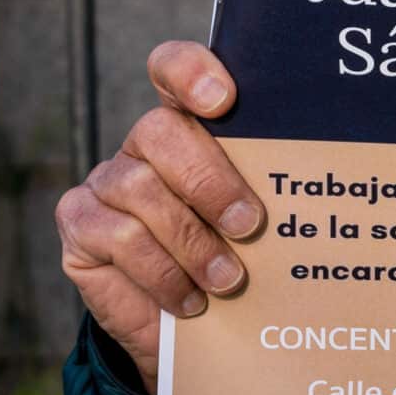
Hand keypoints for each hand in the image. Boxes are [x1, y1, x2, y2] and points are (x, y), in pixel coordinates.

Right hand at [54, 41, 262, 393]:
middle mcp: (143, 145)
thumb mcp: (258, 220)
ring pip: (140, 190)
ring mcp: (106, 182)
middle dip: (209, 180)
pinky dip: (162, 273)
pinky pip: (117, 237)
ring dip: (193, 241)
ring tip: (228, 278)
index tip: (224, 99)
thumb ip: (269, 189)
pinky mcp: (80, 224)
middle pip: (159, 131)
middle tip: (249, 224)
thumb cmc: (236, 256)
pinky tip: (190, 300)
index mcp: (190, 126)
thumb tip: (315, 187)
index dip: (190, 71)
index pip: (173, 68)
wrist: (187, 325)